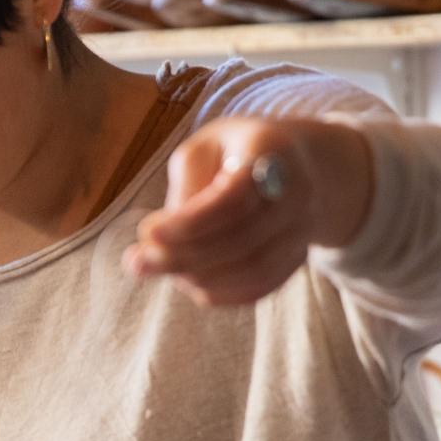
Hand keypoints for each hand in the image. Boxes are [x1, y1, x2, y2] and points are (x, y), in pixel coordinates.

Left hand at [123, 115, 371, 306]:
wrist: (299, 163)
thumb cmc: (235, 152)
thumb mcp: (204, 148)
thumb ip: (185, 188)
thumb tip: (158, 239)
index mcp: (271, 151)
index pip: (233, 198)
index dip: (189, 222)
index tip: (146, 231)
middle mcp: (297, 192)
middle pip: (243, 239)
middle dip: (183, 257)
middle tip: (138, 261)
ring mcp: (302, 229)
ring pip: (253, 269)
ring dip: (198, 278)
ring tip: (159, 267)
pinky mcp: (298, 256)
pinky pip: (260, 286)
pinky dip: (220, 292)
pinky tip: (187, 281)